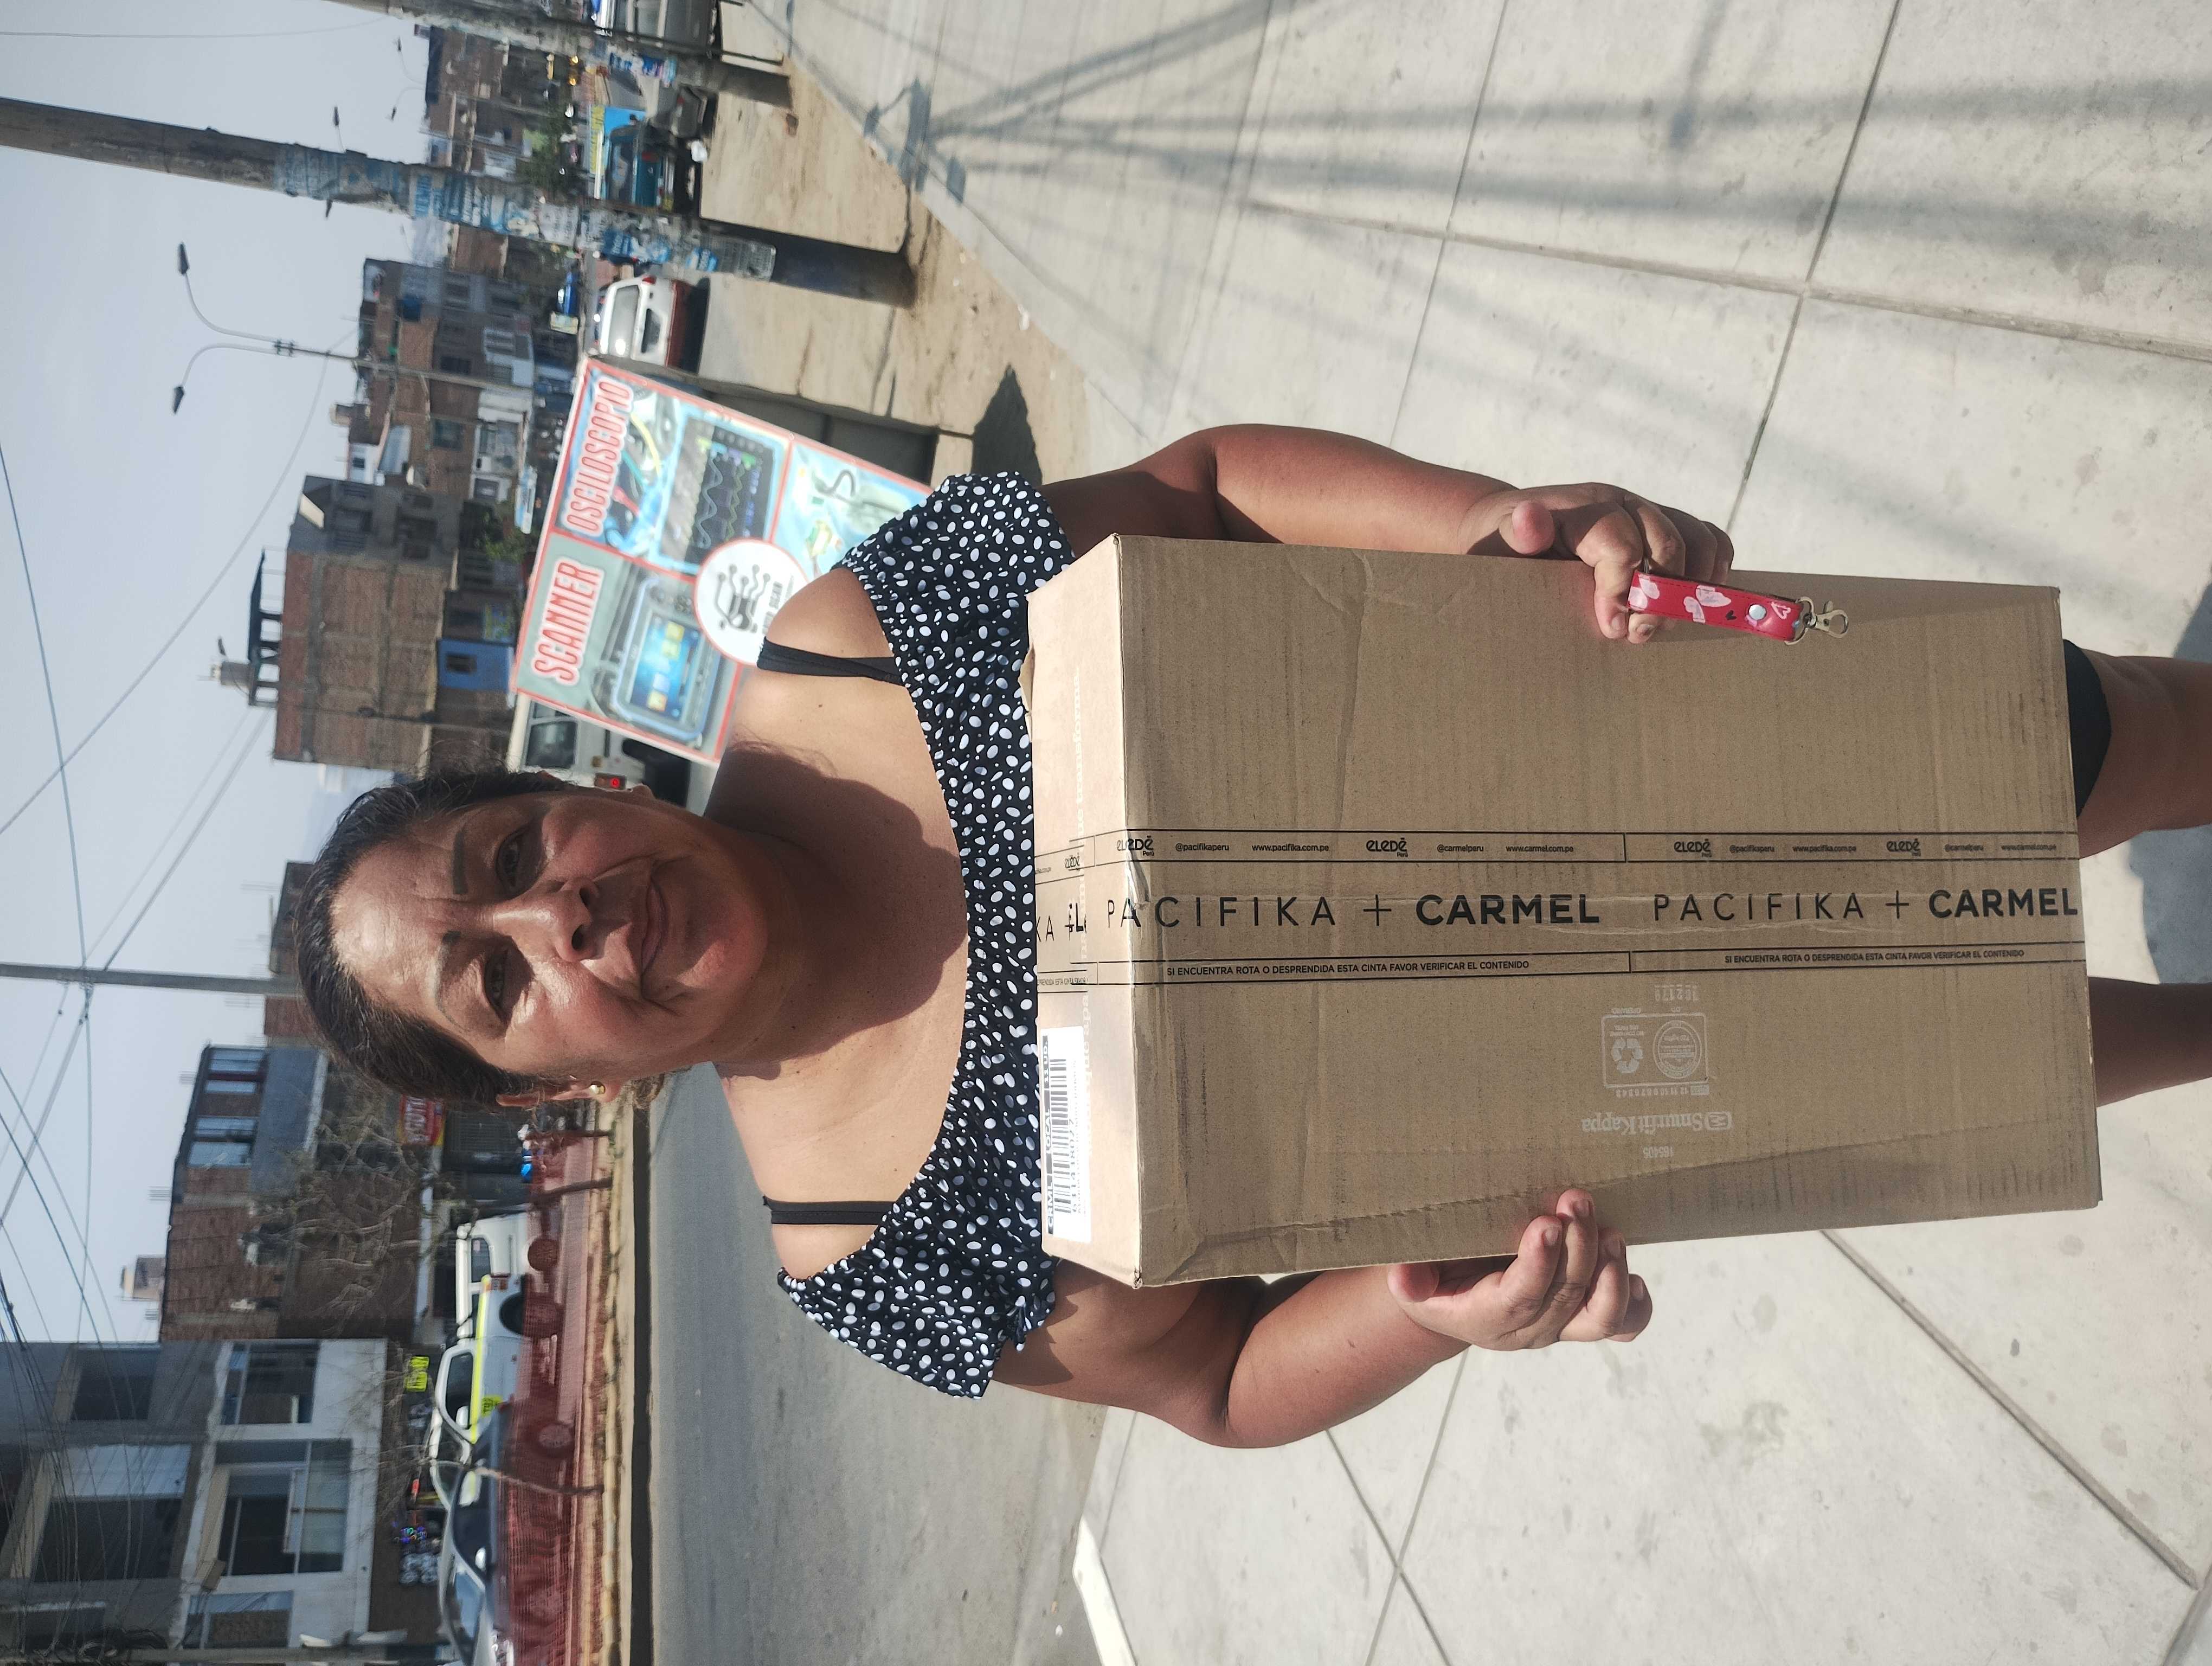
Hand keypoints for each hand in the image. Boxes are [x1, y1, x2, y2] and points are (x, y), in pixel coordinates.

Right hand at [1385, 1189, 1651, 1349]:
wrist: (1456, 1300)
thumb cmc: (1437, 1276)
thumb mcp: (1414, 1275)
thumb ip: (1411, 1276)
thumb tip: (1403, 1281)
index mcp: (1485, 1318)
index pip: (1518, 1299)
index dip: (1538, 1265)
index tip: (1547, 1224)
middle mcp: (1529, 1329)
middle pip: (1564, 1297)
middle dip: (1577, 1246)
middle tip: (1576, 1199)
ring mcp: (1561, 1325)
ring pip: (1600, 1316)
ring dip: (1610, 1272)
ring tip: (1610, 1230)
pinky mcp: (1583, 1317)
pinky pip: (1621, 1325)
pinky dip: (1635, 1304)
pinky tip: (1636, 1276)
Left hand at [1462, 484, 1734, 643]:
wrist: (1508, 527)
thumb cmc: (1503, 544)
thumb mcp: (1498, 540)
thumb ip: (1517, 533)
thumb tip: (1530, 520)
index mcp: (1585, 507)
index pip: (1622, 545)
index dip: (1622, 591)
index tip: (1612, 628)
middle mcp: (1622, 502)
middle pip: (1667, 542)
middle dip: (1660, 596)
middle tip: (1638, 634)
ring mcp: (1646, 512)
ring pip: (1696, 539)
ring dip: (1691, 586)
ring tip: (1664, 622)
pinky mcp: (1662, 526)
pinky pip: (1707, 538)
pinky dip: (1711, 569)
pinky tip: (1692, 602)